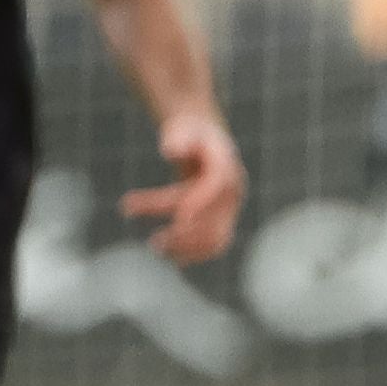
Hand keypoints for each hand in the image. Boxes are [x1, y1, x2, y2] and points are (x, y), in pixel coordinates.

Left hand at [125, 111, 245, 263]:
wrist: (204, 141)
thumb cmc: (190, 134)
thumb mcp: (182, 128)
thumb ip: (177, 137)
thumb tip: (170, 151)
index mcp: (226, 167)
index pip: (216, 188)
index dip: (200, 203)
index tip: (178, 218)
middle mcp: (232, 192)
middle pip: (214, 218)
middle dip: (185, 230)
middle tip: (153, 240)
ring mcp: (229, 209)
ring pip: (215, 238)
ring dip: (188, 247)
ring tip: (156, 247)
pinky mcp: (220, 221)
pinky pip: (213, 244)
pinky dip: (195, 253)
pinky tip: (171, 257)